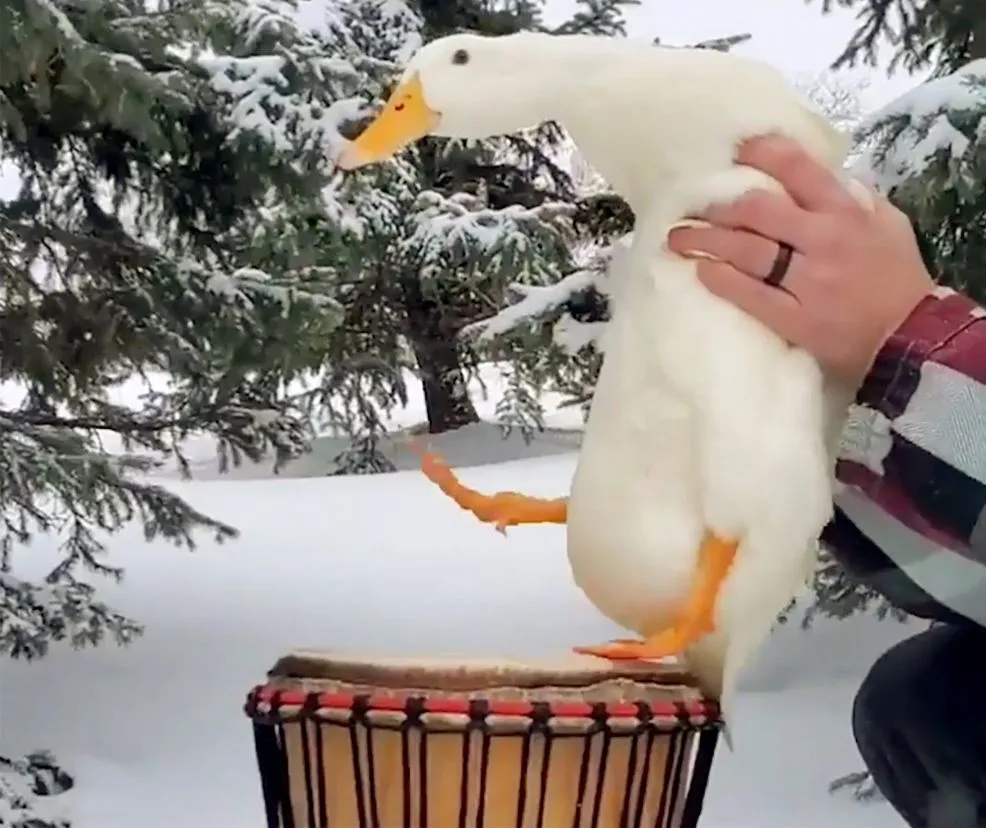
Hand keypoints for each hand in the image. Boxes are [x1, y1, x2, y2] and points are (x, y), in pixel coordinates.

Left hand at [666, 135, 934, 387]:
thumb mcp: (888, 225)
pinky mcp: (795, 318)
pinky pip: (750, 295)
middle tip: (691, 207)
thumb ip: (854, 198)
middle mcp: (823, 239)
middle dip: (719, 206)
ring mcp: (807, 280)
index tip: (735, 150)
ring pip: (747, 251)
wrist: (912, 337)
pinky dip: (722, 280)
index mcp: (845, 212)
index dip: (762, 153)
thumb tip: (821, 174)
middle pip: (758, 210)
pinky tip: (700, 271)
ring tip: (678, 238)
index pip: (799, 169)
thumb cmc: (898, 278)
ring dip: (706, 242)